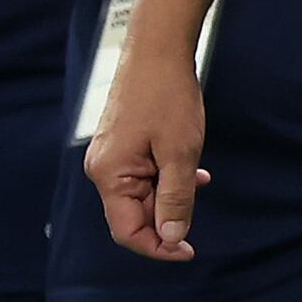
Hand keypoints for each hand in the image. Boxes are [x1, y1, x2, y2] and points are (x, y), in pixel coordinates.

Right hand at [89, 47, 207, 261]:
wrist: (157, 50)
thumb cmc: (168, 97)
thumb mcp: (180, 153)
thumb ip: (175, 199)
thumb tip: (172, 237)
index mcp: (109, 175)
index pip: (127, 231)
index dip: (159, 247)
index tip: (190, 251)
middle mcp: (102, 169)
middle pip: (134, 215)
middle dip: (168, 218)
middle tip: (199, 204)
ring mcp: (111, 157)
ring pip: (143, 195)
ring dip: (171, 197)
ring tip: (197, 180)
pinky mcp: (122, 146)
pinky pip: (144, 176)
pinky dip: (168, 181)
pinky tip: (194, 175)